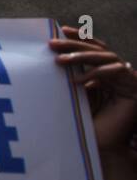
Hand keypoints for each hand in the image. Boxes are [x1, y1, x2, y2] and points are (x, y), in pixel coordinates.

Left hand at [50, 25, 136, 153]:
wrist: (103, 149)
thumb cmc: (86, 125)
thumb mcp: (74, 95)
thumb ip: (69, 77)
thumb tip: (50, 57)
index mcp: (105, 73)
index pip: (93, 49)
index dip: (79, 38)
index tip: (58, 30)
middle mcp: (118, 74)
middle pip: (97, 50)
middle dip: (74, 44)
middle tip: (52, 43)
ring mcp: (128, 80)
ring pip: (106, 57)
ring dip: (81, 56)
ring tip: (59, 61)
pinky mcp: (134, 89)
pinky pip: (116, 71)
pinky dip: (96, 74)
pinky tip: (77, 82)